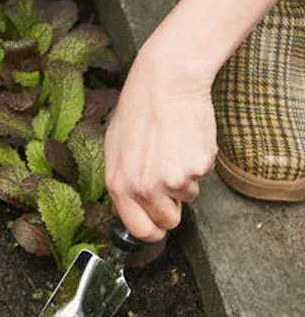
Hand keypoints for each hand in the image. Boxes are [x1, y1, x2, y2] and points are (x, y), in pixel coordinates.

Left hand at [104, 42, 217, 241]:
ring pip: (188, 198)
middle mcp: (144, 187)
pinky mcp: (197, 168)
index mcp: (119, 185)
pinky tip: (185, 141)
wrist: (164, 85)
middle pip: (168, 222)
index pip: (138, 230)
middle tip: (169, 182)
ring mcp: (173, 180)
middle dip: (172, 208)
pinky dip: (197, 163)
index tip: (158, 227)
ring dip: (184, 181)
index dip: (152, 231)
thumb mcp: (114, 150)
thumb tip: (130, 208)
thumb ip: (122, 183)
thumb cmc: (137, 112)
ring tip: (173, 150)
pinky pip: (202, 176)